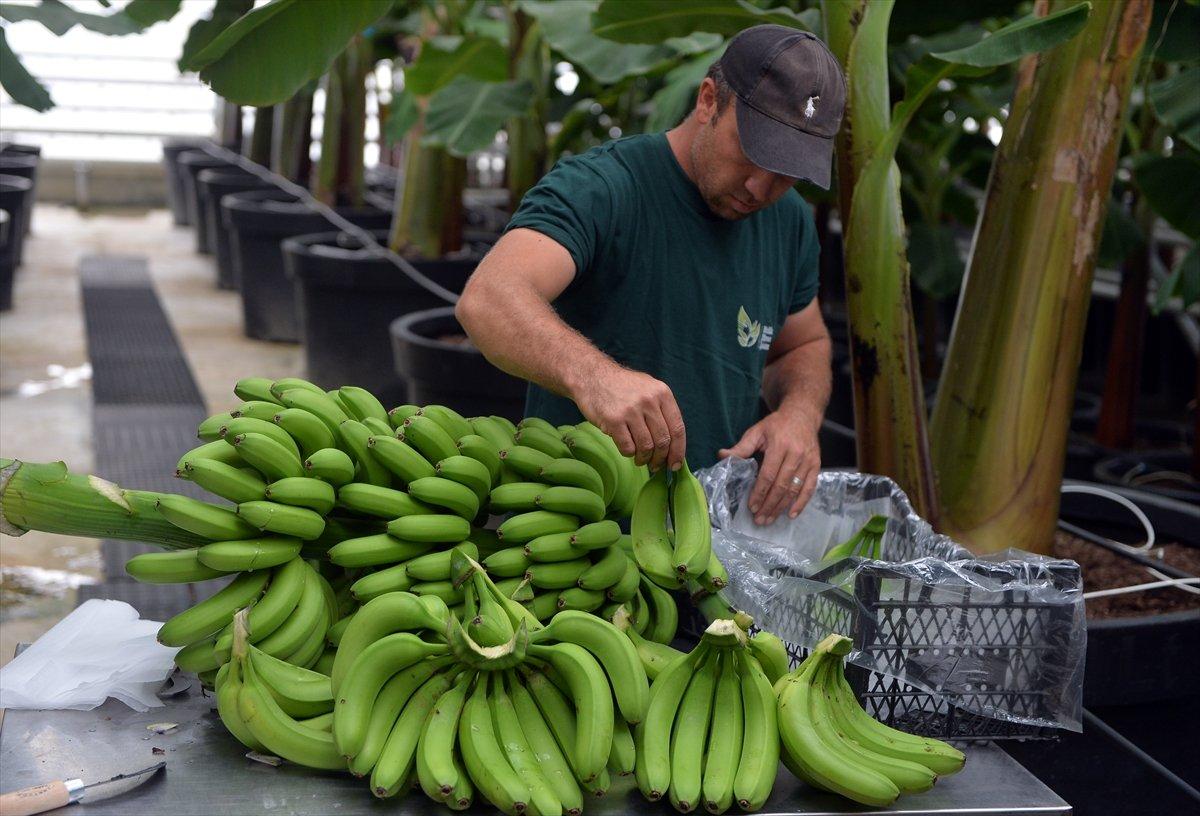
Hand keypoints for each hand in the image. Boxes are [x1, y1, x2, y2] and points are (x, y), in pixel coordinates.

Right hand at [572, 363, 686, 471]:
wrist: (592, 376)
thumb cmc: (622, 386)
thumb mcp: (648, 389)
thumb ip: (662, 411)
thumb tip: (673, 444)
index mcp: (662, 393)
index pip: (677, 428)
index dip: (678, 451)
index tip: (675, 464)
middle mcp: (649, 401)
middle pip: (663, 440)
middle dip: (661, 459)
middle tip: (656, 465)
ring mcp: (631, 410)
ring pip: (646, 447)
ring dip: (644, 458)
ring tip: (640, 459)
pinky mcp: (614, 420)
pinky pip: (628, 447)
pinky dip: (629, 453)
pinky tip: (627, 449)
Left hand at [717, 407, 820, 525]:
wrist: (802, 415)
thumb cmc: (776, 425)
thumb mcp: (757, 431)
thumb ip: (741, 447)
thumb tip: (722, 456)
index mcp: (779, 445)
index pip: (768, 474)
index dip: (760, 492)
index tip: (751, 506)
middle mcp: (796, 454)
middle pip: (781, 485)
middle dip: (769, 505)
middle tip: (759, 519)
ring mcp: (808, 461)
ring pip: (794, 489)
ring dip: (781, 507)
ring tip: (769, 519)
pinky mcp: (816, 465)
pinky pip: (810, 488)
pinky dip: (801, 503)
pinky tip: (791, 514)